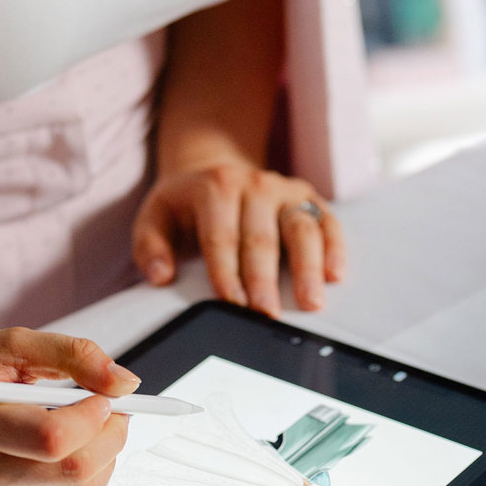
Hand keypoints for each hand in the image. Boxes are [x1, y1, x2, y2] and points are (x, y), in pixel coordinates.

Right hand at [0, 328, 139, 485]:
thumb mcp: (9, 345)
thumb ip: (72, 355)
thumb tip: (125, 383)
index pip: (53, 439)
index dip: (95, 416)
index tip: (103, 396)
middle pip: (73, 475)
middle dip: (111, 439)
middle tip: (112, 413)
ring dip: (103, 464)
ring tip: (91, 431)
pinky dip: (79, 482)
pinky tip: (63, 454)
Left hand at [133, 163, 345, 317]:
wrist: (215, 172)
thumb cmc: (186, 207)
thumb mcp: (155, 217)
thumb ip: (149, 246)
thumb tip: (160, 276)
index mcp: (216, 188)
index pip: (221, 235)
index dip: (226, 270)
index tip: (231, 302)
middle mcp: (255, 184)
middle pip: (262, 236)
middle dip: (264, 278)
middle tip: (266, 313)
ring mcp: (285, 191)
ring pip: (301, 227)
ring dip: (307, 267)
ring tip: (310, 302)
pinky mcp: (309, 199)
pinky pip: (327, 222)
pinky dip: (334, 248)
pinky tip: (335, 275)